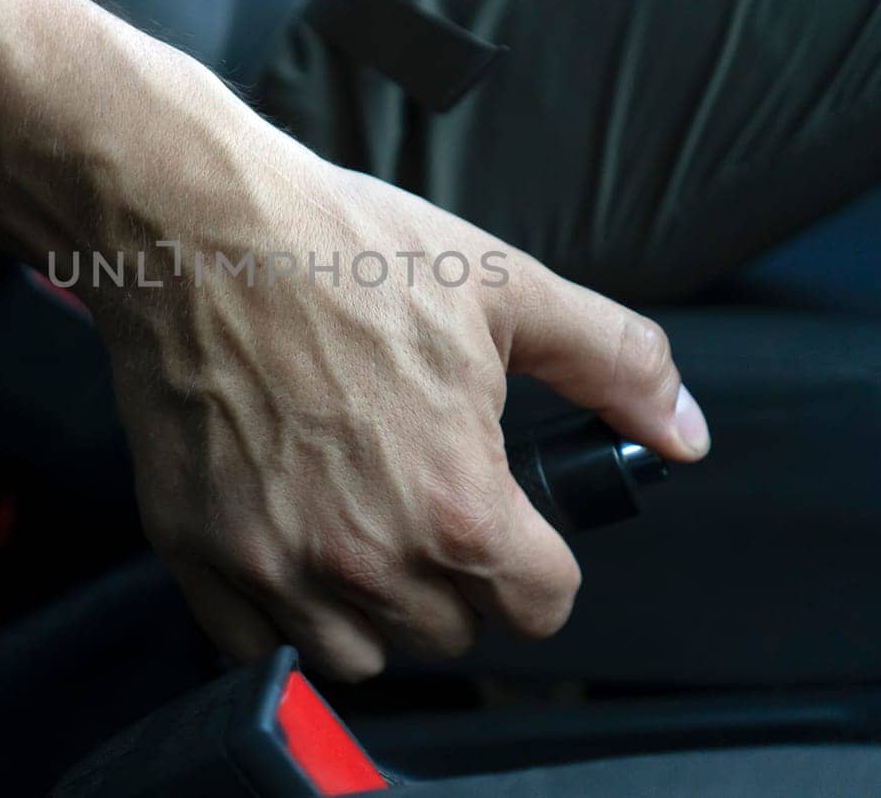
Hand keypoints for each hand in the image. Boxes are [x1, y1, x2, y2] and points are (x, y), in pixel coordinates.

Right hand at [88, 144, 708, 680]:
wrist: (198, 228)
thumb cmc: (343, 251)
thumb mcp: (505, 287)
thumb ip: (616, 364)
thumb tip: (683, 432)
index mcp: (458, 503)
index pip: (541, 607)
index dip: (541, 563)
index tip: (516, 529)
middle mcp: (368, 556)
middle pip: (451, 633)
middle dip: (457, 578)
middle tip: (427, 499)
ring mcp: (274, 564)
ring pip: (359, 654)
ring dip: (374, 608)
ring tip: (361, 527)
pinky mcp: (197, 554)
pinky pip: (256, 642)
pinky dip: (280, 611)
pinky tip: (289, 539)